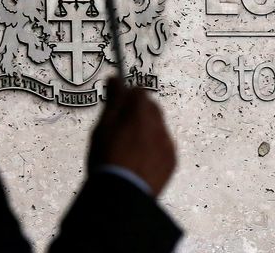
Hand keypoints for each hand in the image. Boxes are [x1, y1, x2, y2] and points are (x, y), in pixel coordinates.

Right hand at [87, 78, 176, 196]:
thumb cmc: (107, 160)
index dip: (126, 97)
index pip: (138, 92)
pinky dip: (154, 148)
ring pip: (158, 127)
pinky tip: (139, 160)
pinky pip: (164, 146)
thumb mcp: (102, 127)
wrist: (121, 195)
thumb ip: (113, 100)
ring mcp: (167, 143)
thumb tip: (115, 79)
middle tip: (121, 128)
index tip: (117, 104)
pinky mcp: (171, 161)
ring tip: (129, 148)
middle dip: (138, 112)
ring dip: (147, 130)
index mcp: (140, 112)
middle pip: (151, 108)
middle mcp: (158, 125)